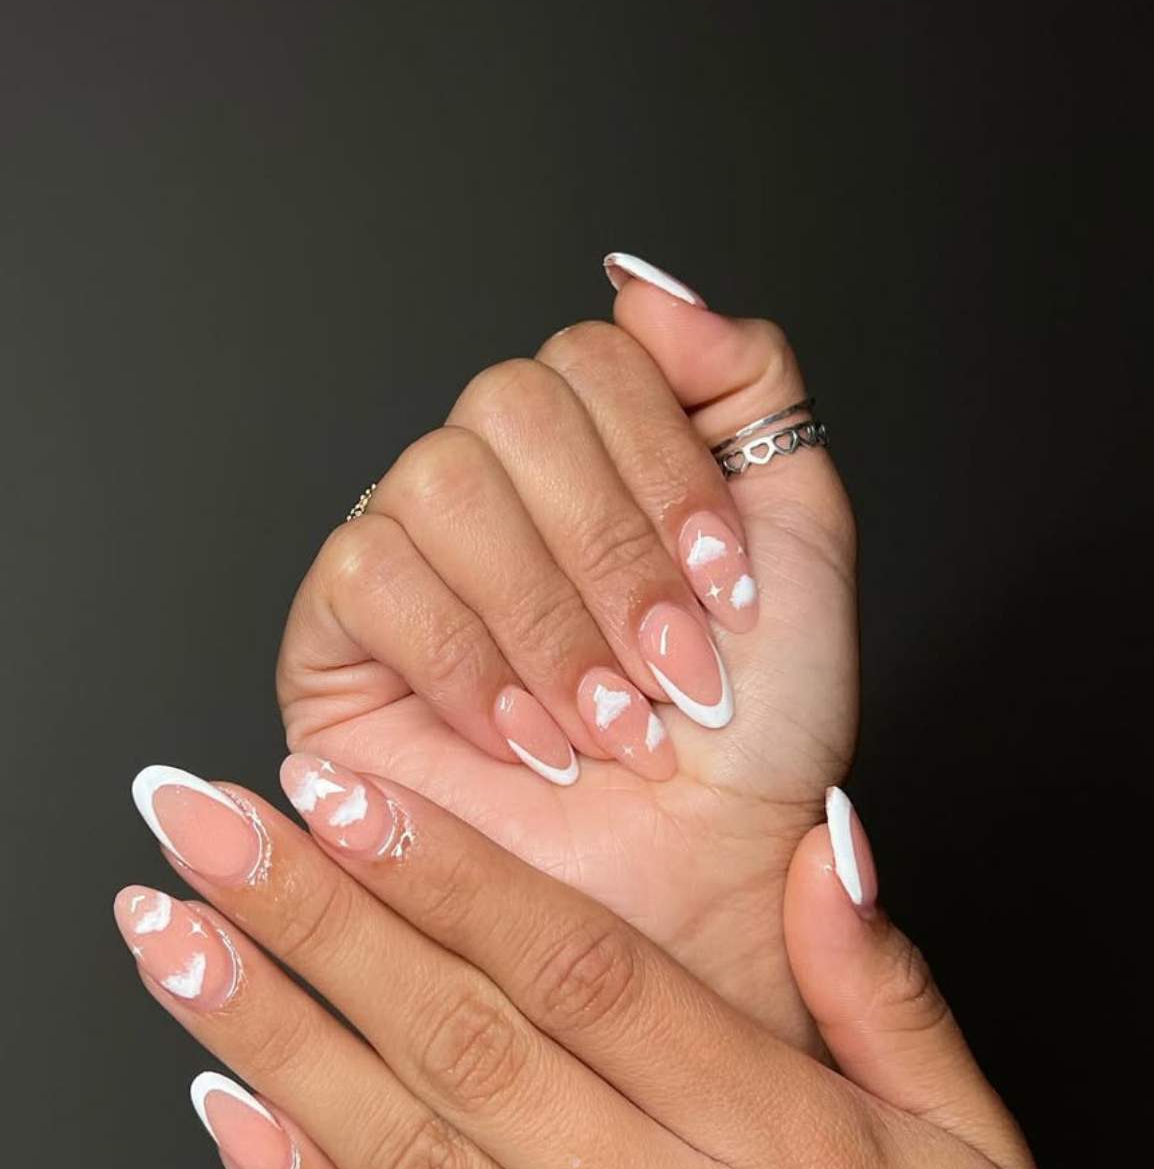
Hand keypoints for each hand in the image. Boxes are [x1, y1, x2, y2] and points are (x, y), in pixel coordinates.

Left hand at [118, 763, 1153, 1168]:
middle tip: (208, 827)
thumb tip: (823, 844)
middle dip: (316, 919)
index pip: (586, 976)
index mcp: (787, 1149)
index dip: (451, 874)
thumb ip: (886, 989)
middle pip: (465, 1047)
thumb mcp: (981, 1156)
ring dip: (273, 1040)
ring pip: (406, 1165)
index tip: (347, 796)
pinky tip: (227, 1114)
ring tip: (176, 944)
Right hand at [276, 255, 856, 1043]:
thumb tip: (643, 283)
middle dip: (612, 549)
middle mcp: (499, 490)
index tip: (728, 591)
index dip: (664, 470)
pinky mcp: (339, 636)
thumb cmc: (750, 744)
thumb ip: (746, 389)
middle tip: (668, 670)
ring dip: (548, 616)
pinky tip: (528, 739)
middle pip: (514, 401)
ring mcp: (413, 553)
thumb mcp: (799, 545)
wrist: (689, 886)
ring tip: (606, 723)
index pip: (595, 360)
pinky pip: (372, 574)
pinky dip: (469, 660)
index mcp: (596, 456)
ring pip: (443, 480)